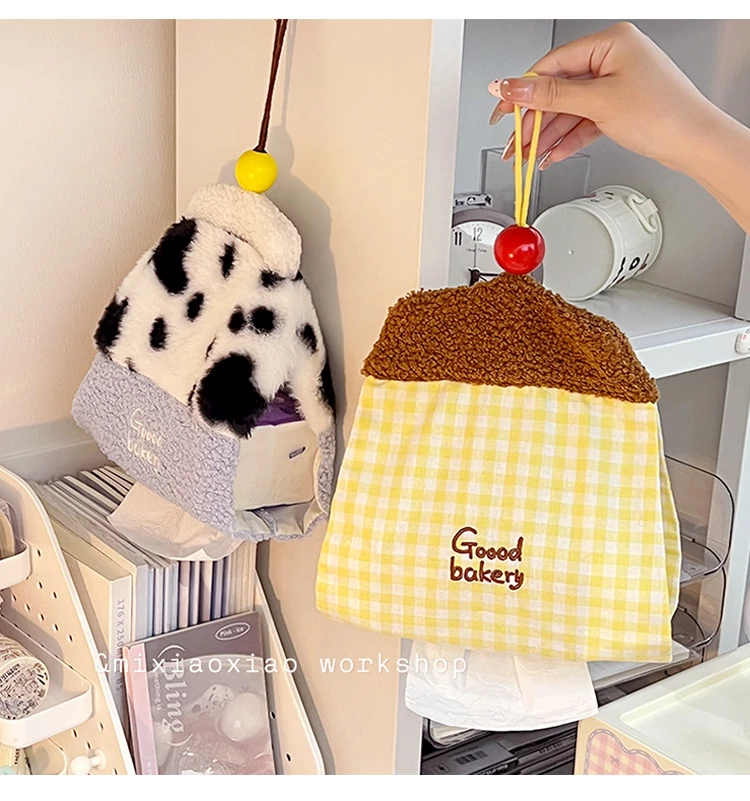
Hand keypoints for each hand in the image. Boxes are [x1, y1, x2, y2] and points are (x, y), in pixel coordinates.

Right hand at [488, 22, 722, 173]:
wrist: (694, 142)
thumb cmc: (663, 113)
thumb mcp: (598, 101)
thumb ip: (550, 95)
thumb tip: (512, 86)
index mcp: (610, 43)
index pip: (552, 65)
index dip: (523, 91)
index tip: (503, 110)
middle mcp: (612, 59)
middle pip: (558, 91)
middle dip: (534, 122)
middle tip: (514, 142)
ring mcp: (615, 84)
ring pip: (568, 110)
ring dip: (546, 136)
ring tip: (527, 156)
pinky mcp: (618, 108)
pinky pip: (583, 122)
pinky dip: (567, 140)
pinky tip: (551, 155)